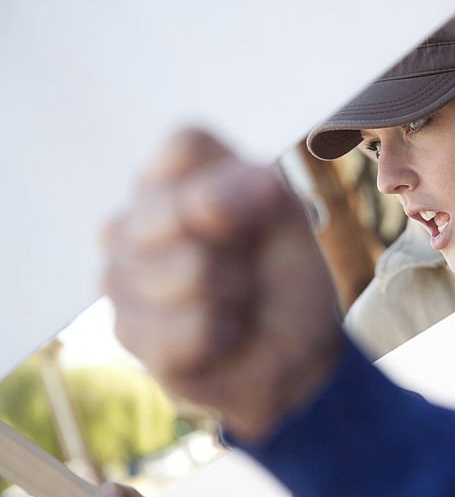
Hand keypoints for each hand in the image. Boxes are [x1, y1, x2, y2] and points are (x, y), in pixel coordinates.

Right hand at [103, 129, 342, 441]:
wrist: (292, 352)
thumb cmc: (284, 273)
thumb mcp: (288, 219)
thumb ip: (255, 193)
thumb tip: (206, 202)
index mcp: (173, 177)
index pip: (185, 144)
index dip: (233, 181)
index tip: (262, 210)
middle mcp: (133, 219)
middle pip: (181, 211)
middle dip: (238, 247)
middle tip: (246, 266)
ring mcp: (120, 275)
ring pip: (191, 272)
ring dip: (236, 294)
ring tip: (234, 302)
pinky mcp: (126, 332)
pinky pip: (191, 327)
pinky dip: (227, 335)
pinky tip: (221, 337)